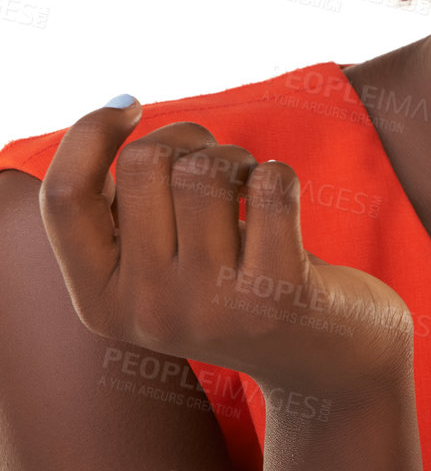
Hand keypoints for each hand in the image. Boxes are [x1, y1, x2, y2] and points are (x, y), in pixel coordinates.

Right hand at [39, 102, 414, 408]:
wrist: (326, 362)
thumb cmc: (235, 285)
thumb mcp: (160, 266)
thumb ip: (125, 208)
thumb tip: (115, 113)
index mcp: (101, 304)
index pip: (63, 198)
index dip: (88, 134)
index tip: (128, 108)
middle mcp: (149, 312)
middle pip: (143, 162)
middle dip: (188, 140)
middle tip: (218, 169)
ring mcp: (212, 308)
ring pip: (205, 168)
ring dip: (236, 158)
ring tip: (249, 192)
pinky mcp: (277, 294)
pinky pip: (269, 182)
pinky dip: (278, 174)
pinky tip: (282, 207)